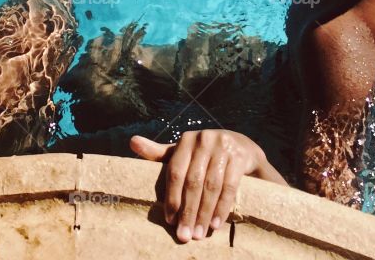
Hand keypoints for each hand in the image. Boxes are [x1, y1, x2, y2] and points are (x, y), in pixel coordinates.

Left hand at [131, 129, 265, 242]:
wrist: (241, 147)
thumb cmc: (204, 153)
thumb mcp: (183, 152)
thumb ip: (158, 152)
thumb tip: (132, 142)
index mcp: (186, 140)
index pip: (175, 172)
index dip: (172, 197)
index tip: (169, 221)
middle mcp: (203, 139)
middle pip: (193, 181)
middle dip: (188, 211)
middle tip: (185, 235)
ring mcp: (223, 147)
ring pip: (211, 186)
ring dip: (204, 213)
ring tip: (200, 234)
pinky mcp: (239, 156)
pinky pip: (230, 186)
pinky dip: (222, 207)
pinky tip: (216, 224)